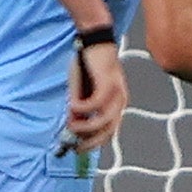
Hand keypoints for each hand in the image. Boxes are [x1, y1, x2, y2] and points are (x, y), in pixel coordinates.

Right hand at [64, 38, 127, 153]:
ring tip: (71, 125)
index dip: (94, 143)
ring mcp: (116, 93)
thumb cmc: (87, 67)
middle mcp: (120, 101)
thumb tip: (72, 125)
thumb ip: (79, 108)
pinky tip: (72, 105)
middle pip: (109, 131)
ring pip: (103, 120)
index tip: (78, 148)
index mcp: (117, 104)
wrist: (94, 42)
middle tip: (74, 146)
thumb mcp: (81, 92)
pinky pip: (95, 104)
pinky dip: (82, 108)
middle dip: (91, 142)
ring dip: (84, 127)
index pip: (110, 131)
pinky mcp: (108, 83)